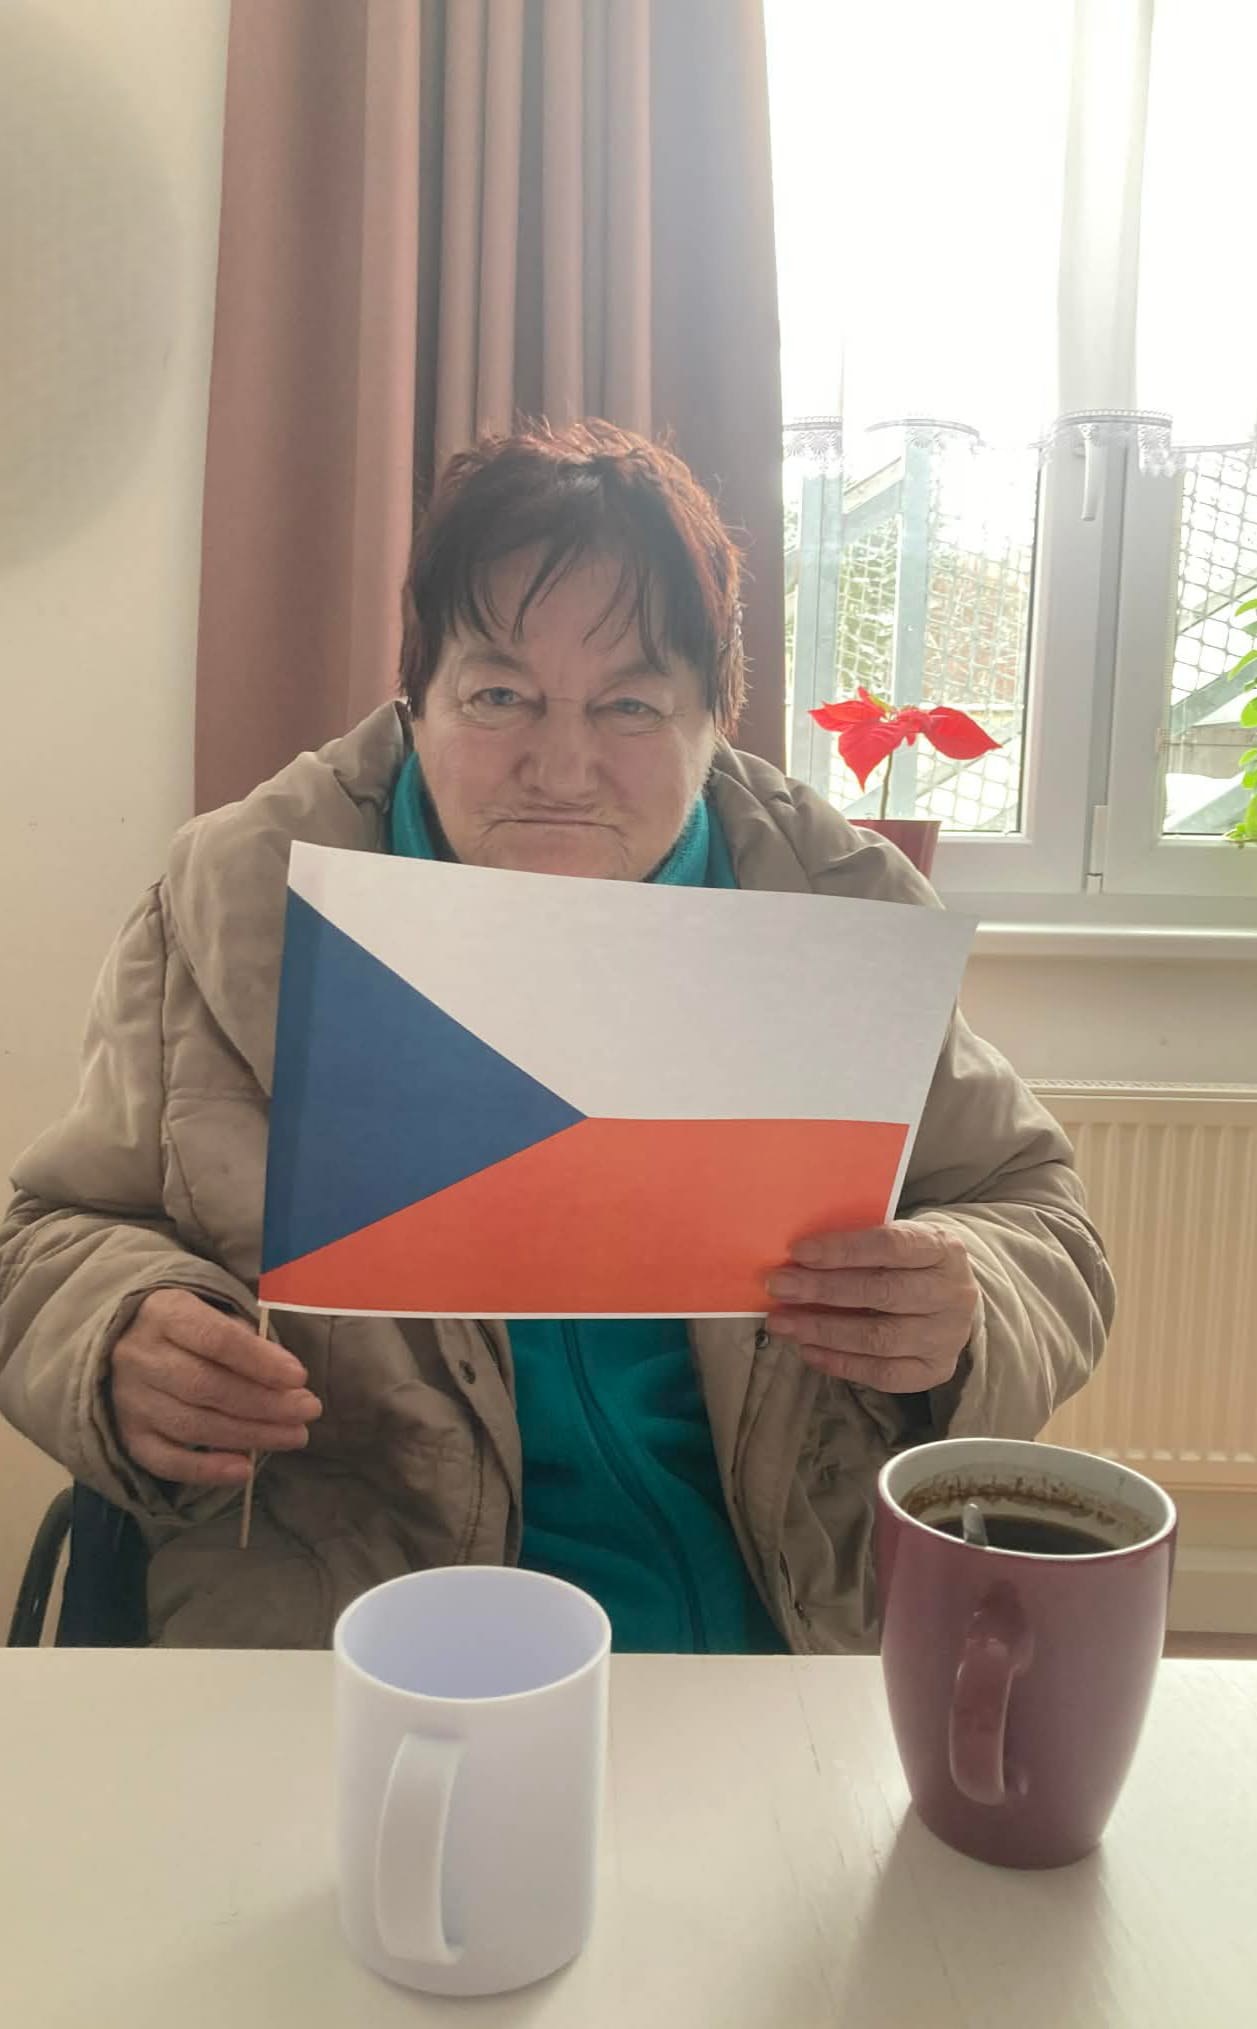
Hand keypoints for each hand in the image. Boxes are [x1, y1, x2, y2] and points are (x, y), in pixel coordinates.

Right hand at [110, 1289, 321, 1485]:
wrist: (120, 1342)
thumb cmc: (186, 1329)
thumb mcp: (212, 1314)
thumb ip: (247, 1341)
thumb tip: (288, 1379)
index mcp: (164, 1314)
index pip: (215, 1339)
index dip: (259, 1360)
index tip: (299, 1377)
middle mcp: (139, 1356)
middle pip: (205, 1386)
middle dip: (264, 1403)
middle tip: (308, 1411)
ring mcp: (129, 1399)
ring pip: (190, 1424)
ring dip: (248, 1435)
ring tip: (293, 1436)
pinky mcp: (127, 1434)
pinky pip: (164, 1460)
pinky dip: (205, 1470)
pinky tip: (243, 1470)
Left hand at [765, 1222, 977, 1393]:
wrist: (951, 1294)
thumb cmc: (908, 1261)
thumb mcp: (896, 1237)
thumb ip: (858, 1244)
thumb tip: (797, 1258)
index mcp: (942, 1248)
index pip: (891, 1245)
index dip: (843, 1250)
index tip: (799, 1251)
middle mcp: (952, 1293)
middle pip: (883, 1293)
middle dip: (823, 1290)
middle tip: (779, 1287)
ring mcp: (947, 1336)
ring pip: (880, 1339)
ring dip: (824, 1331)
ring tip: (784, 1323)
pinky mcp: (936, 1370)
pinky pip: (884, 1374)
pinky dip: (841, 1364)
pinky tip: (809, 1351)